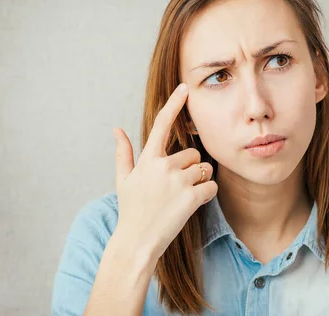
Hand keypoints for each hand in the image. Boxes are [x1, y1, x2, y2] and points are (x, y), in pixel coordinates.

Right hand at [112, 83, 216, 259]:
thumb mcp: (123, 180)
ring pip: (204, 169)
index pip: (161, 124)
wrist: (137, 241)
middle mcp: (163, 166)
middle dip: (190, 167)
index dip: (175, 104)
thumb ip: (123, 153)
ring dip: (199, 181)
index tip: (185, 87)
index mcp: (148, 159)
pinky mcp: (192, 197)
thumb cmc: (131, 210)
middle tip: (176, 187)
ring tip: (181, 197)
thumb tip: (117, 129)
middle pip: (193, 153)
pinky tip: (192, 204)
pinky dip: (207, 194)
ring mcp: (178, 181)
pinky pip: (211, 186)